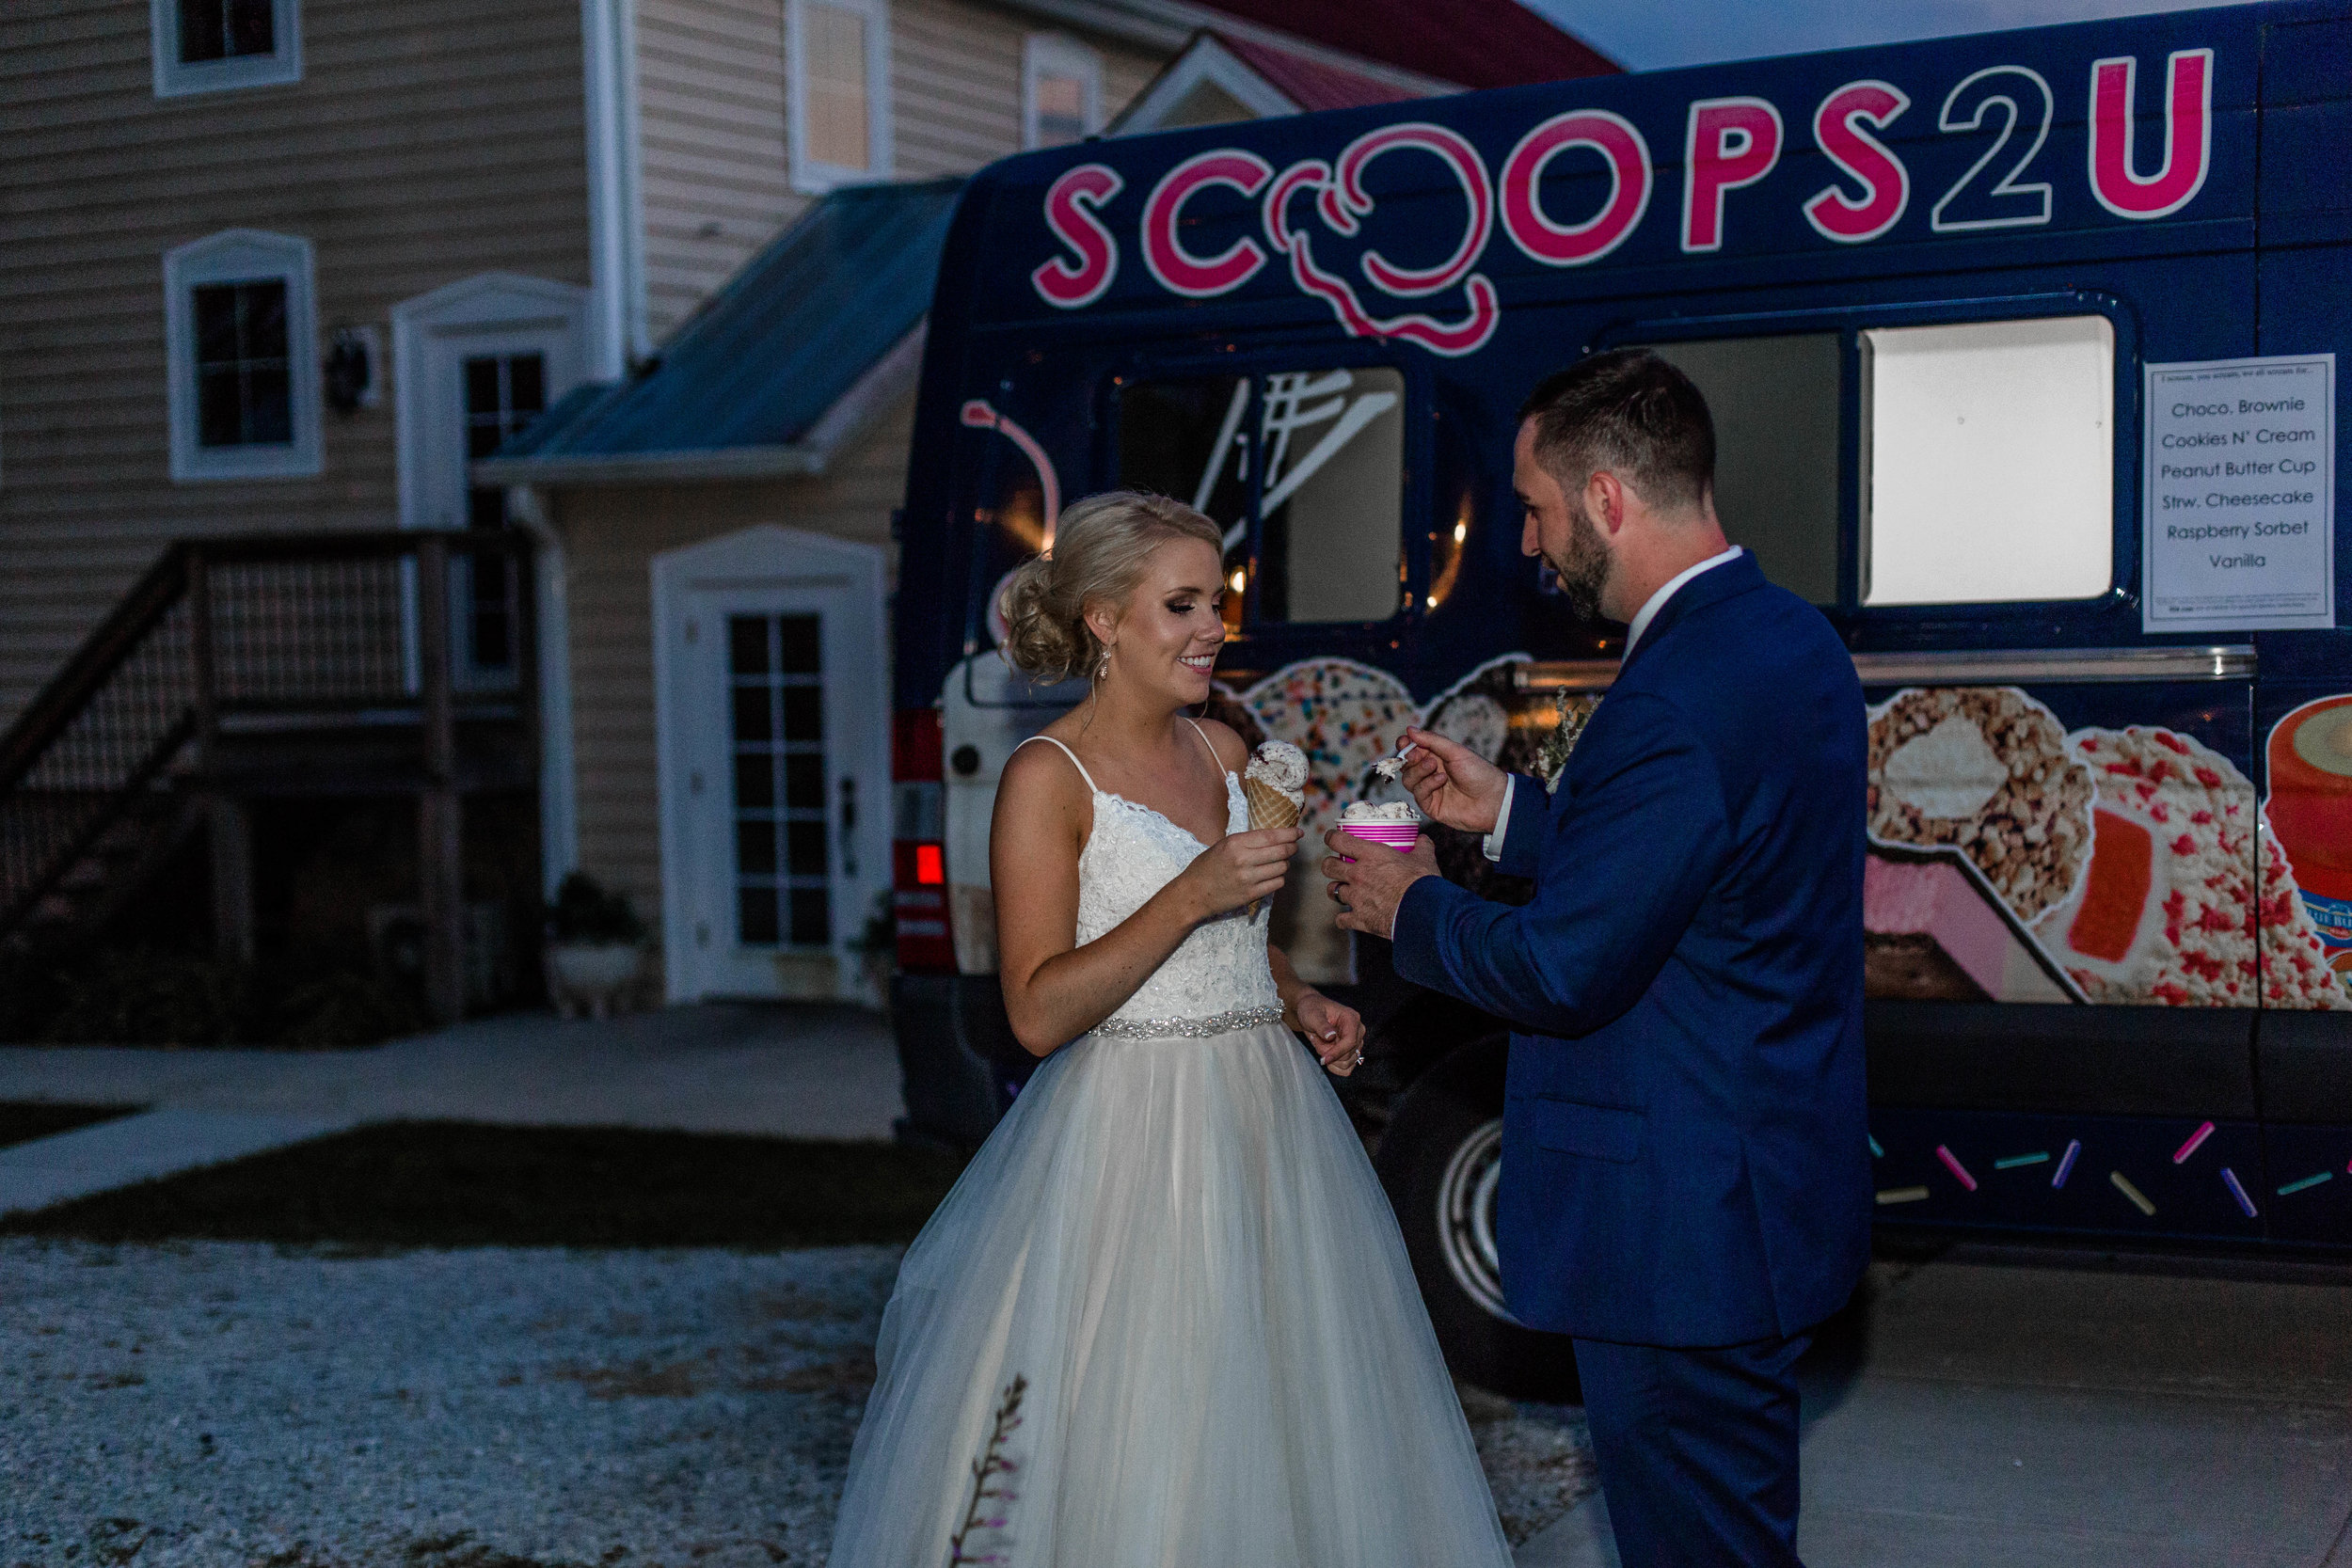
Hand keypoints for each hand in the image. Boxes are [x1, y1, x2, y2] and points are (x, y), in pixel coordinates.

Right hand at [1174, 826, 1301, 921]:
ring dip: (1285, 864)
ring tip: (1280, 862)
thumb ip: (1247, 841)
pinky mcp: (1251, 894)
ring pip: (1282, 868)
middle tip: (1293, 847)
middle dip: (1292, 847)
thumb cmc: (1207, 866)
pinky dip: (1279, 878)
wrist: (1193, 893)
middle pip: (1281, 851)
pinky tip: (1273, 876)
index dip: (1289, 834)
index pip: (1271, 836)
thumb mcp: (1223, 845)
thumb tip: (1273, 837)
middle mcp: (1243, 860)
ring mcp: (1248, 879)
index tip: (1298, 832)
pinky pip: (1276, 884)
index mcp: (1235, 843)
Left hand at [1293, 990, 1365, 1075]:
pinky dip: (1334, 1067)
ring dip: (1330, 1059)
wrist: (1310, 1014)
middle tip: (1316, 1041)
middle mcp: (1358, 1031)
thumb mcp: (1312, 1015)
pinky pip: (1347, 1069)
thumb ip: (1321, 1026)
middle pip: (1349, 1055)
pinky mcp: (1352, 1052)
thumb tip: (1331, 1036)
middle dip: (1329, 1053)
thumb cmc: (1311, 1010)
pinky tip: (1326, 1055)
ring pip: (1347, 1064)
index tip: (1323, 1059)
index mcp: (1352, 1018)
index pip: (1350, 1041)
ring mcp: (1356, 1043)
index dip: (1337, 1052)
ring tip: (1321, 1044)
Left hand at [1321, 828, 1439, 941]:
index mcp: (1370, 855)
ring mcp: (1356, 897)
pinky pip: (1341, 919)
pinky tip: (1348, 918)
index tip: (1331, 838)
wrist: (1424, 912)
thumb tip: (1423, 840)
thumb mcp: (1424, 860)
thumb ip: (1422, 847)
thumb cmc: (1423, 883)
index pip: (1339, 841)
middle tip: (1336, 866)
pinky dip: (1343, 919)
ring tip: (1342, 890)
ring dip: (1336, 890)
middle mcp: (1358, 875)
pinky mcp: (1360, 918)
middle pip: (1328, 866)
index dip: (1331, 837)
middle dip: (1330, 865)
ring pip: (1332, 891)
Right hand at [1396, 726, 1507, 833]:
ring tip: (1434, 766)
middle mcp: (1430, 773)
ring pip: (1408, 779)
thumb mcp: (1456, 751)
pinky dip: (1427, 784)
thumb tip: (1410, 729)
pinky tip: (1441, 780)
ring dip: (1418, 770)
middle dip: (1409, 758)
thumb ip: (1432, 741)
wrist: (1493, 800)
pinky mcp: (1431, 805)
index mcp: (1436, 757)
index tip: (1404, 742)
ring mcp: (1430, 790)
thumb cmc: (1479, 773)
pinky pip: (1418, 793)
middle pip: (1406, 765)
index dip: (1405, 745)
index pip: (1412, 750)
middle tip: (1417, 754)